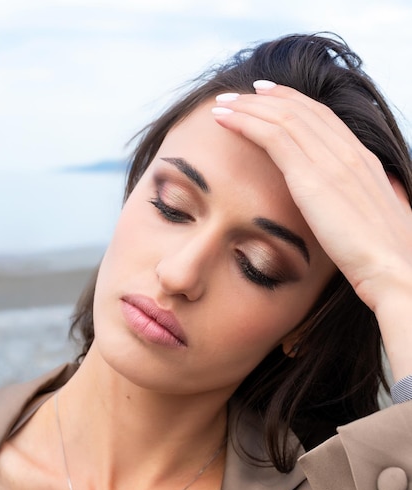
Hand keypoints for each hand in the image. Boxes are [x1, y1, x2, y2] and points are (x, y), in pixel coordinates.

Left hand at [212, 84, 411, 313]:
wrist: (395, 269)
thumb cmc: (386, 256)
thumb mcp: (385, 215)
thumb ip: (377, 196)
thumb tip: (379, 192)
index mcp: (364, 160)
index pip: (323, 118)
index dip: (293, 103)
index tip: (269, 97)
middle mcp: (348, 152)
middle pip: (301, 110)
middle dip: (265, 98)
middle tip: (238, 94)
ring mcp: (332, 161)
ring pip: (282, 117)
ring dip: (247, 107)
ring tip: (222, 103)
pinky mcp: (312, 177)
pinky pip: (272, 136)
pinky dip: (244, 123)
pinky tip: (224, 120)